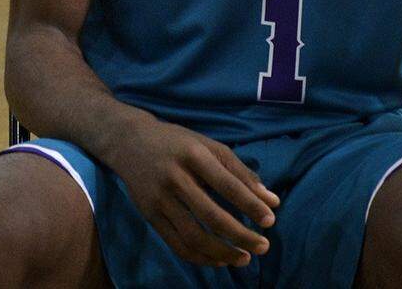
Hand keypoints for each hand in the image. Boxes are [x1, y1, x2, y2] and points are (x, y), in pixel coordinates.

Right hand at [112, 112, 279, 269]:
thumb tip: (271, 200)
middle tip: (263, 246)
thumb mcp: (208, 146)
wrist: (129, 142)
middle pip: (212, 215)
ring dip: (222, 252)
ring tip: (244, 258)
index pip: (227, 184)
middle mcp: (175, 177)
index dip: (250, 204)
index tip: (271, 220)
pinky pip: (177, 244)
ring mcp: (160, 199)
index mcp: (194, 155)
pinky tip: (219, 260)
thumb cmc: (178, 142)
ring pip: (194, 236)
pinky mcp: (150, 216)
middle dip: (240, 235)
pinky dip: (200, 257)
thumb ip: (239, 172)